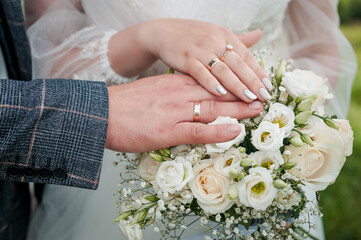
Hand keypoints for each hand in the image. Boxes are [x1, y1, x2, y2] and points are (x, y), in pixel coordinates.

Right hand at [105, 74, 262, 151]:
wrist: (102, 113)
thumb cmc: (127, 104)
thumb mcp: (154, 88)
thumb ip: (174, 90)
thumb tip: (190, 96)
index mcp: (175, 82)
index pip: (210, 80)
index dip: (231, 83)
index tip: (247, 84)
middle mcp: (179, 93)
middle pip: (217, 92)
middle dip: (241, 93)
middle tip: (262, 95)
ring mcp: (174, 112)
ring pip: (213, 108)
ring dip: (238, 109)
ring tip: (258, 110)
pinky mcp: (167, 131)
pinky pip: (198, 130)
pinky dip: (218, 130)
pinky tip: (235, 131)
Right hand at [108, 19, 271, 101]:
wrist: (163, 32)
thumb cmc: (192, 36)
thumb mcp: (216, 34)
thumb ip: (238, 40)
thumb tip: (259, 34)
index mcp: (225, 36)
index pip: (246, 55)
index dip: (258, 71)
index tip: (268, 87)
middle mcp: (216, 41)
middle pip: (238, 63)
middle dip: (252, 80)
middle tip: (264, 96)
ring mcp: (201, 50)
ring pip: (223, 69)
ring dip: (237, 85)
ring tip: (249, 98)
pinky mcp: (186, 58)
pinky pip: (201, 72)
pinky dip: (211, 83)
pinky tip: (221, 94)